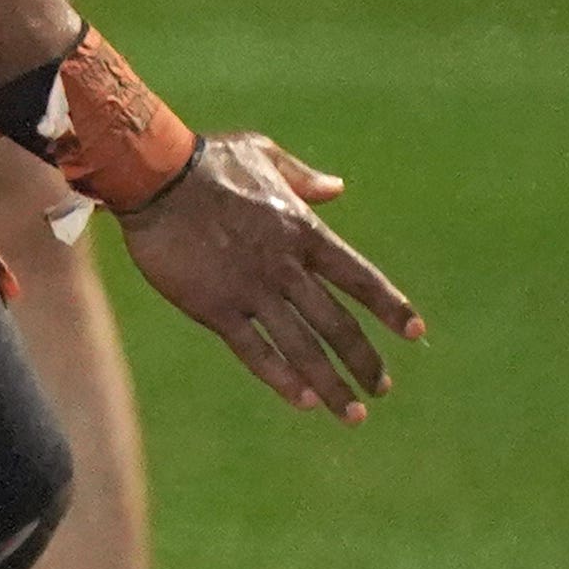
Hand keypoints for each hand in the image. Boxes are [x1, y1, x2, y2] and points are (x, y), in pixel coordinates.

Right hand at [111, 129, 423, 419]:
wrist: (154, 177)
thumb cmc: (207, 161)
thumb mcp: (264, 154)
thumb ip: (303, 178)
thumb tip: (337, 187)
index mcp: (304, 231)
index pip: (360, 278)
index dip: (390, 307)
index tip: (415, 332)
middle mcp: (286, 267)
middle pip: (337, 324)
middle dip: (364, 361)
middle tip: (381, 388)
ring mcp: (252, 290)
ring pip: (303, 347)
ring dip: (331, 383)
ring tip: (351, 413)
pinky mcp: (215, 306)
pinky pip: (255, 350)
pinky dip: (282, 378)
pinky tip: (303, 401)